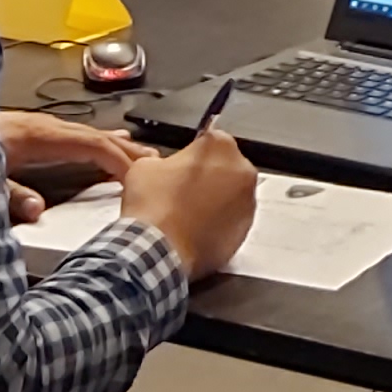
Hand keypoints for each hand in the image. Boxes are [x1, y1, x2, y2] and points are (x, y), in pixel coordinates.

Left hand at [0, 109, 150, 195]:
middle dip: (127, 149)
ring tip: (139, 153)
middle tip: (154, 163)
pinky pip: (75, 134)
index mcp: (38, 135)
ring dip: (115, 144)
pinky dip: (97, 141)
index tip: (137, 176)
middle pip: (97, 135)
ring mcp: (40, 125)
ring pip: (88, 133)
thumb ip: (11, 195)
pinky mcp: (33, 129)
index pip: (92, 143)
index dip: (118, 158)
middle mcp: (45, 126)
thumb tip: (38, 209)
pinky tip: (103, 142)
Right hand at [123, 126, 258, 281]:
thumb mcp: (145, 166)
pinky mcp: (245, 230)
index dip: (191, 155)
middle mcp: (242, 172)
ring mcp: (247, 203)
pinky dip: (218, 224)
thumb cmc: (155, 208)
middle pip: (225, 168)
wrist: (158, 250)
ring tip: (187, 213)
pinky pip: (231, 221)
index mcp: (220, 147)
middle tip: (182, 191)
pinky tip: (194, 229)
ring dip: (214, 201)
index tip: (182, 165)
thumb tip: (165, 168)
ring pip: (230, 195)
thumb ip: (164, 159)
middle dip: (207, 178)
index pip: (209, 141)